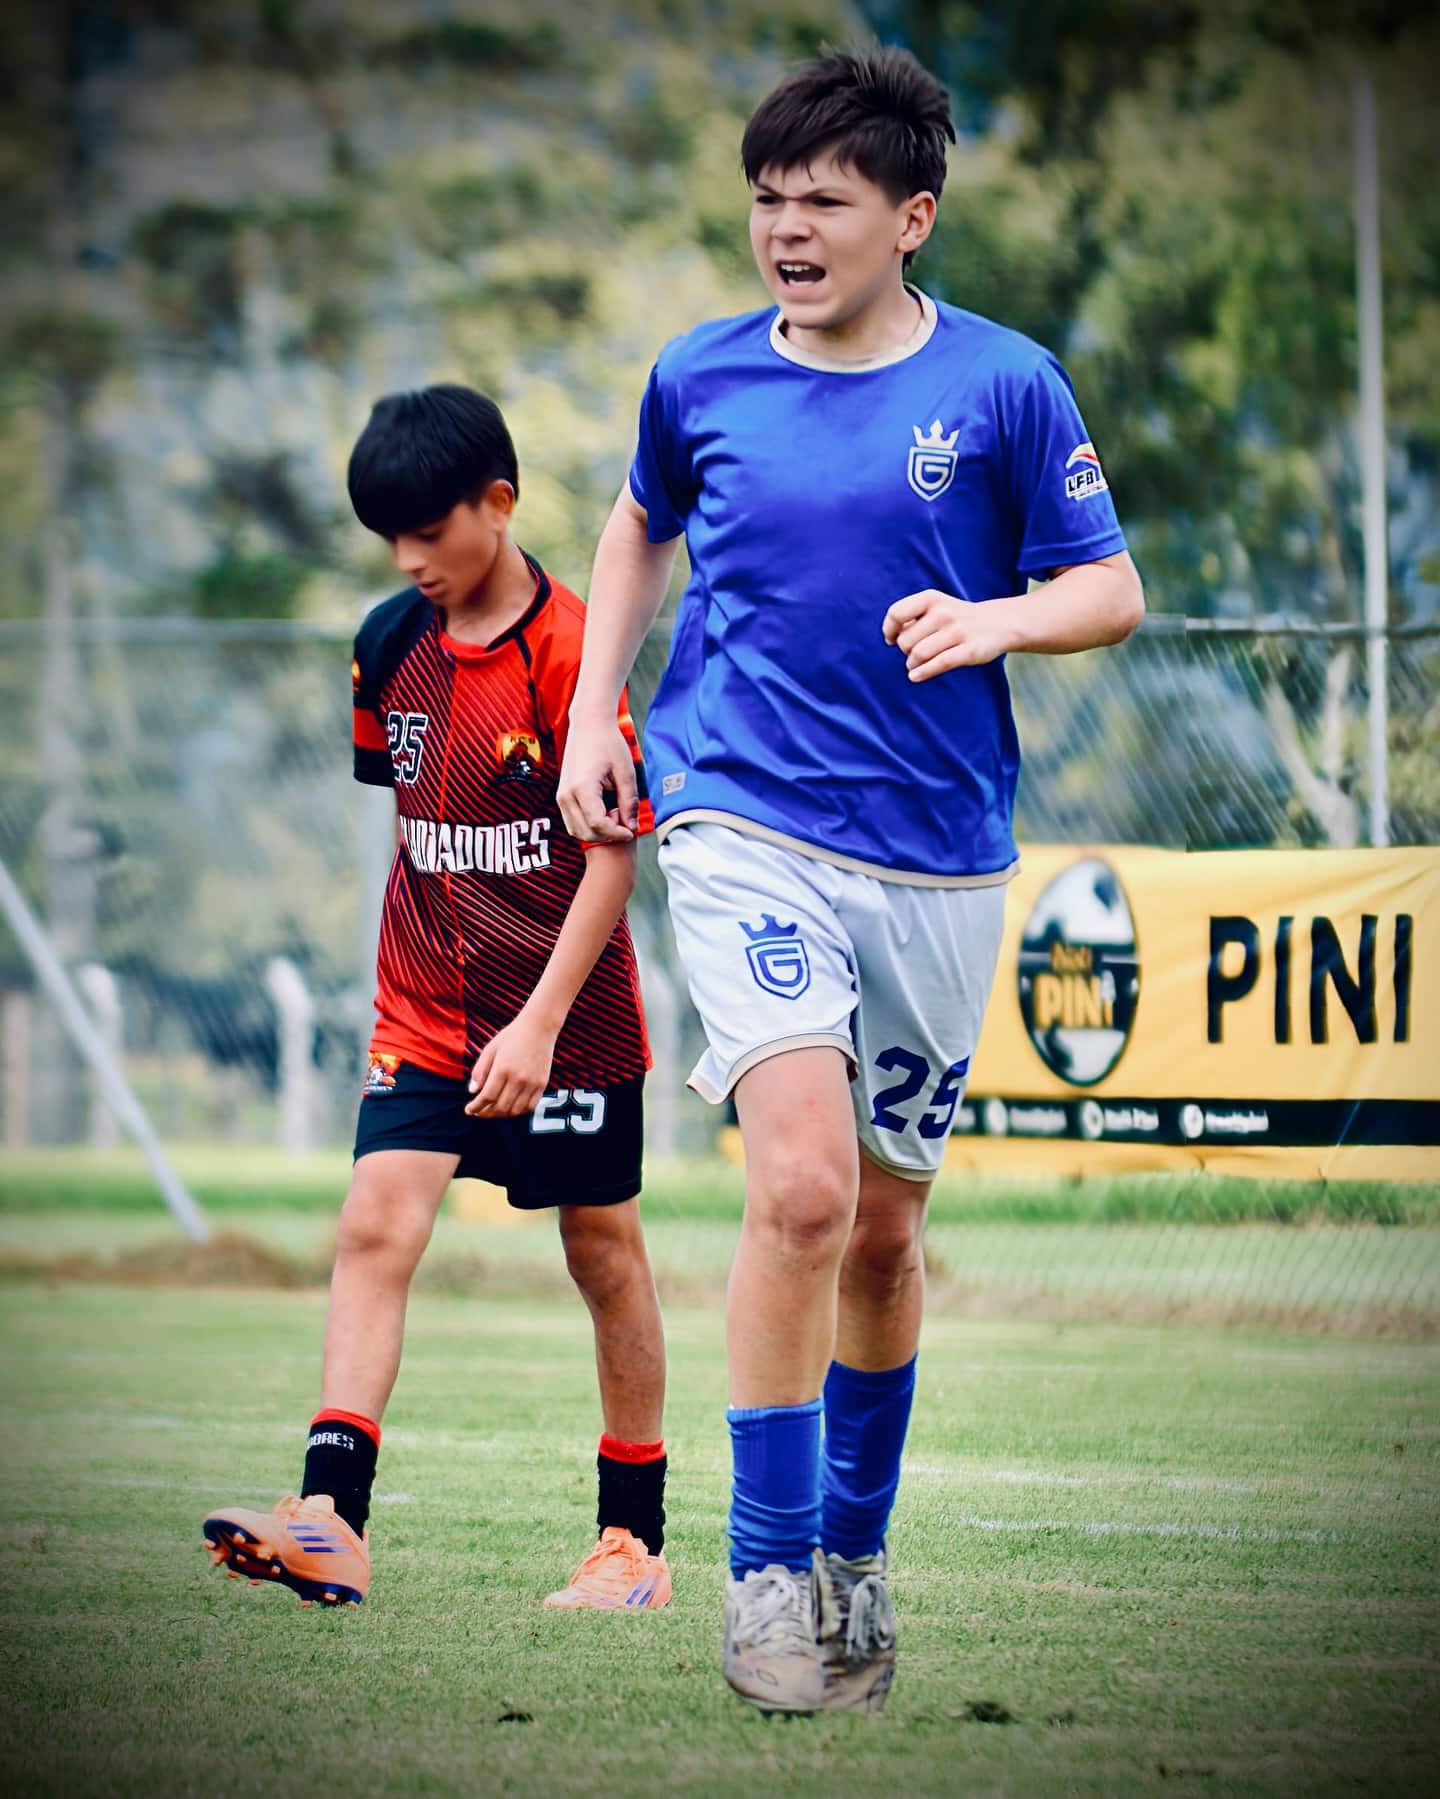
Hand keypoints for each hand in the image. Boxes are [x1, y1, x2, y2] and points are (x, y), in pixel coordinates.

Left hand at [464, 1012, 558, 1117]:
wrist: (539, 1028)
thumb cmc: (511, 1037)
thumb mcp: (490, 1049)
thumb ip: (479, 1071)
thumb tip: (473, 1092)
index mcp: (502, 1069)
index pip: (486, 1097)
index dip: (476, 1107)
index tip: (469, 1110)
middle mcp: (518, 1079)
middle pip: (500, 1107)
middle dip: (486, 1113)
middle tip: (479, 1111)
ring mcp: (532, 1083)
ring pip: (515, 1110)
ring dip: (501, 1114)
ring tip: (493, 1110)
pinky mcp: (542, 1084)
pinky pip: (529, 1106)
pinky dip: (518, 1111)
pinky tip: (510, 1107)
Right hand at [557, 717, 636, 841]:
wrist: (589, 725)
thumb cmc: (608, 743)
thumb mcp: (625, 773)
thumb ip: (629, 802)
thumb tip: (631, 826)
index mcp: (582, 788)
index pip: (597, 824)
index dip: (616, 833)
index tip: (630, 831)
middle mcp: (566, 795)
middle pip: (585, 833)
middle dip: (607, 835)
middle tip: (624, 821)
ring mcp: (561, 796)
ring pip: (576, 831)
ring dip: (597, 832)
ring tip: (614, 815)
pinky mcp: (562, 796)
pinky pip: (573, 821)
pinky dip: (588, 825)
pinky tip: (605, 812)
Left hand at [882, 589, 1018, 681]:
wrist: (998, 623)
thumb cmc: (957, 618)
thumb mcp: (935, 607)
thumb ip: (911, 617)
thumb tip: (890, 637)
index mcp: (931, 598)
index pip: (896, 614)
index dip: (889, 630)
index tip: (891, 639)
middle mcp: (944, 612)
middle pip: (905, 641)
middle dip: (905, 651)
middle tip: (914, 652)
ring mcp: (958, 631)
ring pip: (918, 654)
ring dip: (912, 664)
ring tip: (916, 665)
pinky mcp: (970, 650)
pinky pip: (938, 664)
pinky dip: (922, 673)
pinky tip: (915, 676)